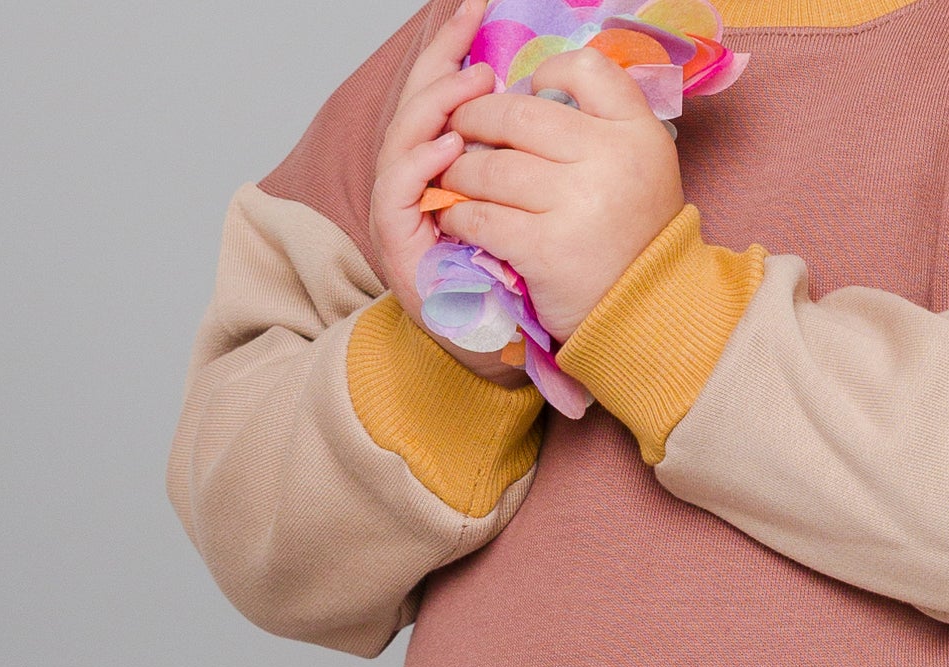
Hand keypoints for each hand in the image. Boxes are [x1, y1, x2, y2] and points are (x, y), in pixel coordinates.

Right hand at [370, 0, 527, 380]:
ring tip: (468, 88)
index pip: (445, 94)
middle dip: (440, 62)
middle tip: (470, 33)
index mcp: (447, 166)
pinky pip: (399, 192)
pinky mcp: (396, 244)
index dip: (453, 48)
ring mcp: (403, 212)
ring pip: (404, 140)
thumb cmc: (519, 281)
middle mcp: (418, 183)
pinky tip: (448, 145)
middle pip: (417, 106)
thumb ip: (529, 157)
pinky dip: (420, 164)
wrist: (502, 351)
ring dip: (434, 109)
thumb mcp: (531, 208)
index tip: (476, 7)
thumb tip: (552, 94)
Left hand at [433, 42, 685, 342]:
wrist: (649, 311)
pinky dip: (460, 214)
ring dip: (459, 171)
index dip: (545, 72)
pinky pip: (483, 217)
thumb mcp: (644, 161)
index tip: (526, 93)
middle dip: (477, 118)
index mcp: (636, 130)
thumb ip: (604, 119)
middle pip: (520, 114)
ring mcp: (575, 205)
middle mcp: (608, 160)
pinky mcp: (544, 250)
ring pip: (492, 167)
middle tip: (461, 128)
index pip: (584, 69)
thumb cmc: (637, 233)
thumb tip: (535, 86)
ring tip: (453, 177)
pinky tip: (455, 216)